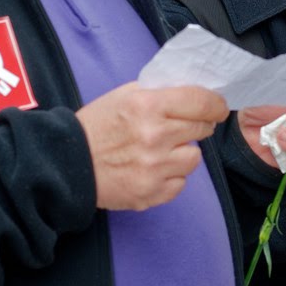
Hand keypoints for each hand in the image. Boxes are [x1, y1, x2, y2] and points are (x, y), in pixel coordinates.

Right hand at [76, 82, 225, 209]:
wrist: (67, 164)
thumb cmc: (97, 126)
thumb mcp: (125, 95)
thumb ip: (160, 93)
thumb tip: (196, 93)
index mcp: (148, 105)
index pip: (201, 102)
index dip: (215, 105)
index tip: (217, 108)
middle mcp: (154, 136)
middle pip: (202, 129)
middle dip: (197, 126)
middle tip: (182, 127)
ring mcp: (154, 167)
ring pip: (194, 159)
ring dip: (183, 153)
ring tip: (161, 151)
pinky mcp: (151, 192)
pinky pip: (180, 183)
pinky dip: (170, 176)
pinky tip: (151, 169)